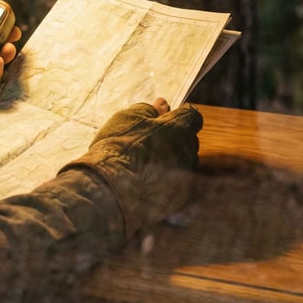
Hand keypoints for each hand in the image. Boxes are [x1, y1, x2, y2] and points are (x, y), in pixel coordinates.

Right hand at [60, 98, 201, 237]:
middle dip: (174, 139)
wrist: (111, 189)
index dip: (177, 117)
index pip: (191, 116)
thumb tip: (162, 105)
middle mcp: (188, 150)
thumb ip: (149, 109)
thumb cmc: (118, 149)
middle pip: (188, 140)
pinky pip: (178, 185)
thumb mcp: (127, 119)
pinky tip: (147, 183)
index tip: (163, 120)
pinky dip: (166, 182)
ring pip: (183, 163)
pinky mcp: (180, 198)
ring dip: (171, 161)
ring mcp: (185, 176)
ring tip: (145, 166)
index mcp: (178, 127)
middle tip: (149, 143)